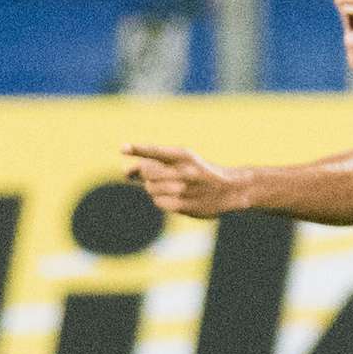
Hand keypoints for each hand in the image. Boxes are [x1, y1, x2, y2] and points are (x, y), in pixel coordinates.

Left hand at [124, 143, 250, 217]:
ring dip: (154, 188)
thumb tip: (125, 172)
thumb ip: (154, 163)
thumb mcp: (181, 161)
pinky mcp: (184, 205)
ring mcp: (185, 190)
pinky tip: (175, 198)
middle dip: (146, 175)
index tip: (122, 148)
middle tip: (159, 176)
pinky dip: (161, 200)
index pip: (157, 151)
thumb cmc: (198, 172)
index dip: (138, 149)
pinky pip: (159, 203)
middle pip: (147, 172)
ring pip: (151, 188)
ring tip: (172, 187)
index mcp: (184, 155)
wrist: (229, 189)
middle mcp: (185, 171)